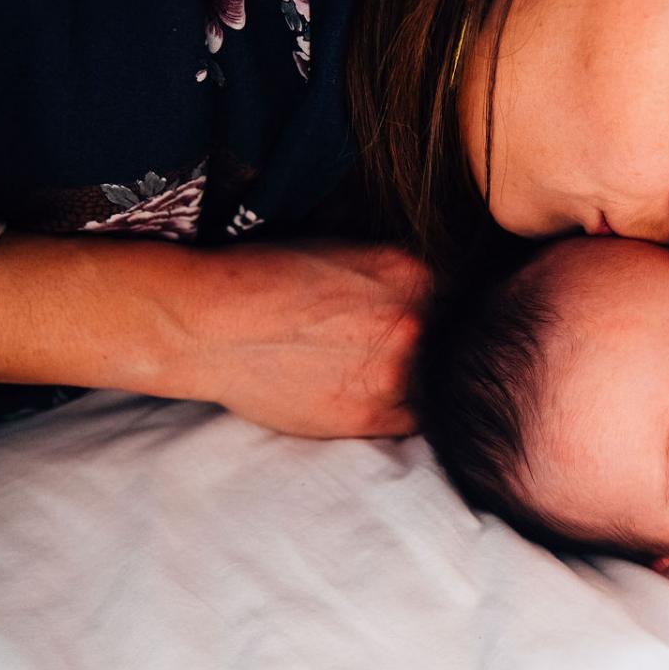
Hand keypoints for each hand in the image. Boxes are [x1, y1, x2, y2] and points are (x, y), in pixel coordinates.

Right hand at [180, 241, 429, 437]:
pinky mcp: (373, 415)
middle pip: (453, 342)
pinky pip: (416, 420)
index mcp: (411, 272)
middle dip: (436, 345)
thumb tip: (430, 295)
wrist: (209, 325)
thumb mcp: (342, 249)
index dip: (445, 311)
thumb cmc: (263, 279)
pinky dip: (407, 411)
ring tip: (384, 372)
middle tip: (402, 348)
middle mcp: (413, 321)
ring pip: (438, 383)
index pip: (459, 298)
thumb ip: (394, 275)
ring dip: (423, 381)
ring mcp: (396, 371)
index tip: (431, 320)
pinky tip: (380, 397)